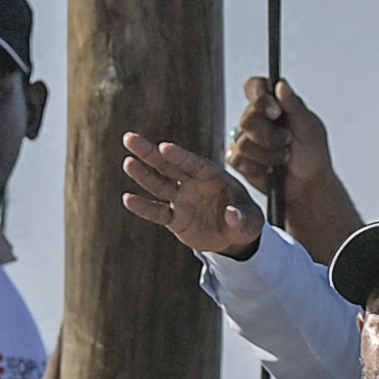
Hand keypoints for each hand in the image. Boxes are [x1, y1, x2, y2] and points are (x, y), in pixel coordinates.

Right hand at [119, 133, 259, 259]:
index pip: (193, 164)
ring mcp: (182, 200)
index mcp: (213, 177)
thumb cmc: (245, 222)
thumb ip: (243, 217)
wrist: (234, 239)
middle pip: (169, 166)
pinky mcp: (174, 218)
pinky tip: (128, 199)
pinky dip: (144, 207)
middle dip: (150, 153)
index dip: (179, 156)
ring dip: (143, 175)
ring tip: (128, 163)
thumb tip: (232, 214)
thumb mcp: (251, 221)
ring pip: (159, 185)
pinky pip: (157, 212)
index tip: (164, 147)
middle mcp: (193, 184)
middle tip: (130, 139)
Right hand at [226, 74, 328, 205]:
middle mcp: (257, 118)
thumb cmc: (312, 155)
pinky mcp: (239, 159)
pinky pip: (238, 160)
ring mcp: (246, 139)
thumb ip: (294, 105)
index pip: (255, 87)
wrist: (308, 186)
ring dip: (269, 154)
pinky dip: (259, 168)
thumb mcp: (310, 127)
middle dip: (270, 136)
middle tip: (287, 141)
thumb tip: (281, 84)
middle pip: (247, 119)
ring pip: (243, 143)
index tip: (275, 111)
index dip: (260, 97)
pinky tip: (270, 170)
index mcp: (274, 104)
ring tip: (284, 158)